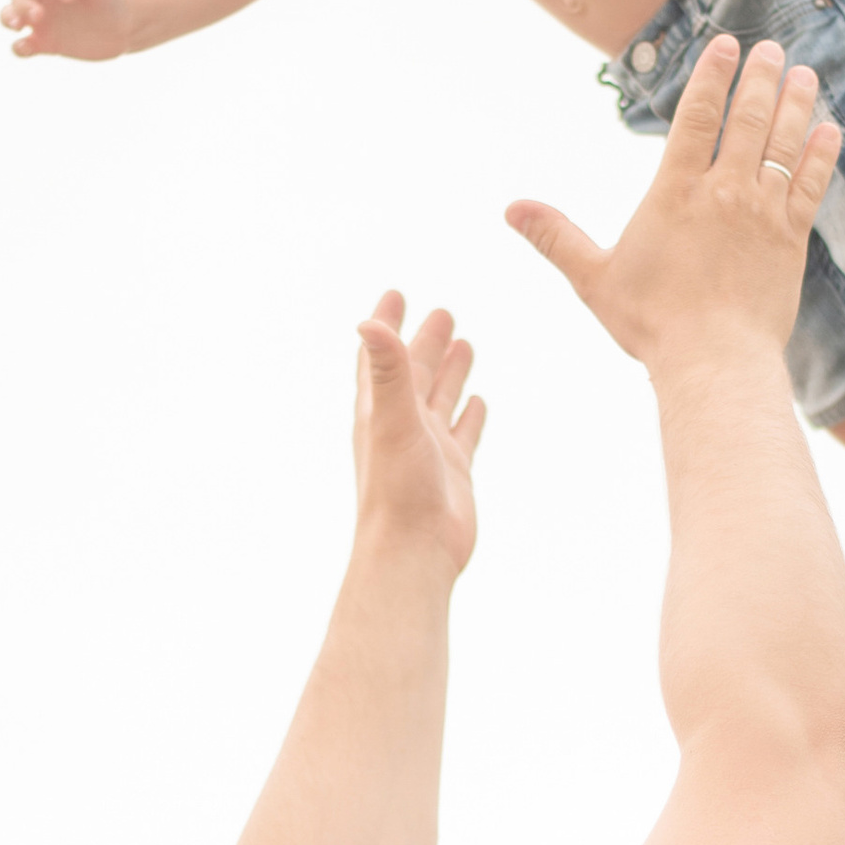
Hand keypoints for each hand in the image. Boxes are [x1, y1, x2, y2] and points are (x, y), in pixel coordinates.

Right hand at [0, 0, 134, 59]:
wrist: (123, 29)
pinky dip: (18, 47)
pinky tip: (26, 47)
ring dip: (9, 19)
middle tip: (39, 15)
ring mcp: (40, 22)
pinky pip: (21, 46)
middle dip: (22, 4)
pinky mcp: (44, 45)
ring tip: (19, 26)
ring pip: (10, 16)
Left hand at [352, 292, 484, 577]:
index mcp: (380, 411)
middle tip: (443, 312)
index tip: (396, 293)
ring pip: (440, 400)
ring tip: (465, 343)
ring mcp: (428, 450)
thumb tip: (367, 322)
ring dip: (450, 373)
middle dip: (426, 342)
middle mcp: (402, 427)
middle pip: (415, 373)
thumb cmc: (397, 490)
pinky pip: (462, 435)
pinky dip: (469, 415)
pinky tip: (478, 402)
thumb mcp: (392, 419)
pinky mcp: (452, 473)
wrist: (414, 552)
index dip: (386, 324)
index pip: (381, 357)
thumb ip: (386, 370)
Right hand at [505, 39, 841, 370]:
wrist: (714, 360)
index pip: (697, 116)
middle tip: (772, 49)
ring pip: (784, 143)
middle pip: (748, 118)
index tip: (725, 44)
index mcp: (675, 192)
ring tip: (805, 73)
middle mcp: (723, 192)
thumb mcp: (593, 278)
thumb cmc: (651, 323)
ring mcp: (762, 213)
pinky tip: (829, 130)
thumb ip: (556, 237)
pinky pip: (810, 186)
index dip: (711, 75)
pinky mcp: (790, 240)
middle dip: (760, 78)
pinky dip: (820, 154)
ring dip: (795, 104)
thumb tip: (511, 209)